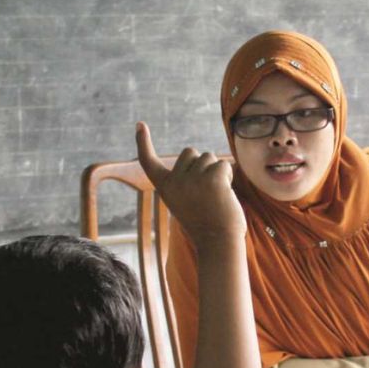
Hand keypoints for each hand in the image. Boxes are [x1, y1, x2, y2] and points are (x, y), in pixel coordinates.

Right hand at [135, 122, 244, 243]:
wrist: (218, 242)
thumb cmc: (206, 225)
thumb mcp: (187, 202)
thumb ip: (186, 181)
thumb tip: (200, 157)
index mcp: (165, 188)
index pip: (149, 162)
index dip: (144, 143)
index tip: (140, 125)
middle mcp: (175, 181)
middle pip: (189, 152)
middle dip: (201, 164)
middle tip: (206, 192)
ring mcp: (192, 179)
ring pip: (208, 157)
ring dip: (216, 171)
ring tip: (216, 196)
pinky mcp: (211, 178)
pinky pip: (223, 164)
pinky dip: (228, 176)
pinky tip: (225, 194)